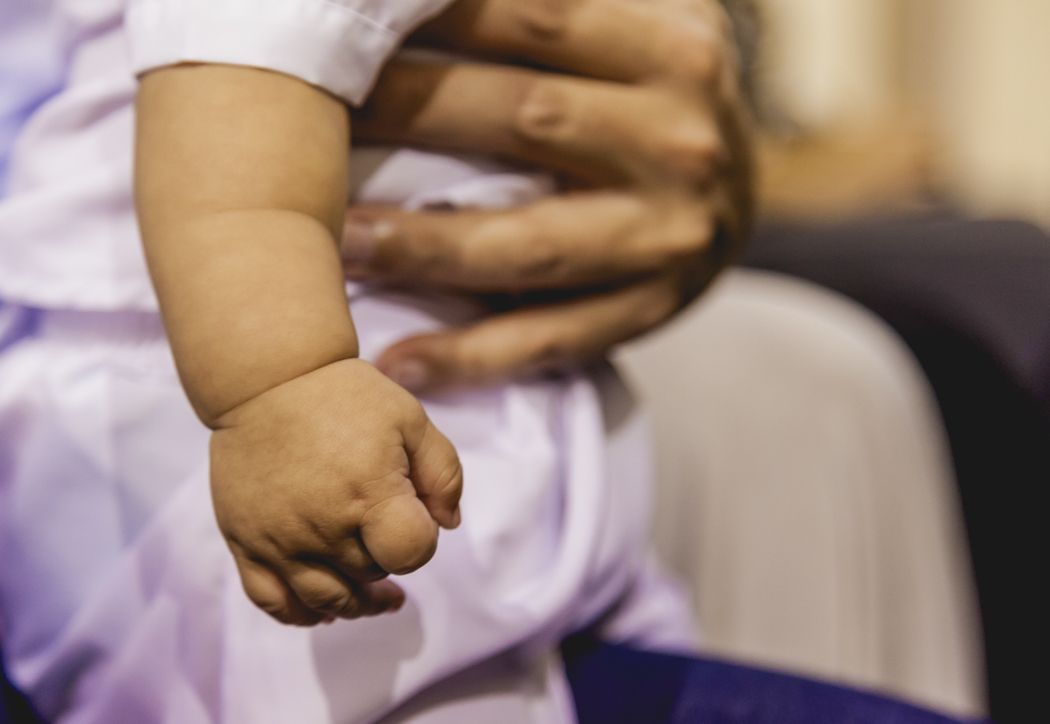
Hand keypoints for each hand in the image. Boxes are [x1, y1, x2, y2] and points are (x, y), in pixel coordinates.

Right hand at [209, 359, 462, 624]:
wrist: (269, 379)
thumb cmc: (346, 396)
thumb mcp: (412, 420)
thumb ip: (443, 473)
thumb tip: (447, 524)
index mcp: (369, 490)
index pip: (410, 553)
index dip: (421, 544)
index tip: (413, 521)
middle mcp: (323, 523)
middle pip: (369, 576)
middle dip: (387, 562)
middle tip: (387, 540)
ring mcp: (280, 537)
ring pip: (326, 600)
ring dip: (355, 604)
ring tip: (371, 597)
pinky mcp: (246, 540)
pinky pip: (272, 600)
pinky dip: (299, 613)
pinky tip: (321, 609)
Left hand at [342, 0, 755, 392]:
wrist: (736, 193)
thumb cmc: (653, 94)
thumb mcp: (638, 21)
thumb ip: (564, 8)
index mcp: (676, 48)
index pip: (542, 15)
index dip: (443, 12)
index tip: (357, 18)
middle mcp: (682, 142)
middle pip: (525, 119)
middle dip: (411, 113)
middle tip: (313, 118)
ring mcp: (670, 238)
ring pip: (531, 245)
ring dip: (425, 246)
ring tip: (337, 242)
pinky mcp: (651, 312)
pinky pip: (554, 340)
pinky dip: (474, 356)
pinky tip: (399, 362)